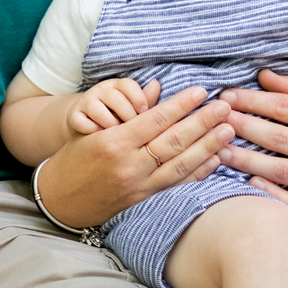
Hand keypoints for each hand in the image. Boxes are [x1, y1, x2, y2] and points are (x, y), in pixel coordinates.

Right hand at [36, 84, 234, 227]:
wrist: (59, 199)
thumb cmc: (75, 157)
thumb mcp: (95, 128)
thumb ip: (130, 111)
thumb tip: (157, 88)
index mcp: (114, 143)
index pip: (154, 121)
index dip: (180, 106)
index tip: (201, 91)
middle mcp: (129, 166)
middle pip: (173, 142)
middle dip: (202, 123)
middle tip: (225, 107)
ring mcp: (139, 186)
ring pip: (180, 164)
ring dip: (208, 147)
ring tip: (228, 131)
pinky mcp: (144, 199)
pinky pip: (176, 184)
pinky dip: (198, 171)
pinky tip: (216, 158)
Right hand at [71, 78, 152, 133]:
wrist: (86, 123)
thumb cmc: (117, 116)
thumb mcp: (132, 107)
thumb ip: (145, 100)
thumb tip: (157, 85)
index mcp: (118, 86)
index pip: (128, 85)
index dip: (138, 98)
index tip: (144, 112)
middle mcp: (101, 90)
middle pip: (115, 98)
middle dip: (127, 116)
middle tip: (135, 132)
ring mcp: (86, 102)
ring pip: (98, 110)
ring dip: (110, 125)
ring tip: (118, 137)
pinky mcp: (74, 115)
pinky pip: (81, 121)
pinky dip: (91, 130)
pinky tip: (99, 137)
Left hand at [217, 69, 287, 219]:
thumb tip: (262, 76)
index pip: (286, 108)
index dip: (253, 100)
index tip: (227, 95)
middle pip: (280, 138)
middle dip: (244, 126)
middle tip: (216, 120)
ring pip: (283, 171)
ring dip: (248, 161)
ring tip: (221, 150)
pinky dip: (273, 196)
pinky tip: (250, 183)